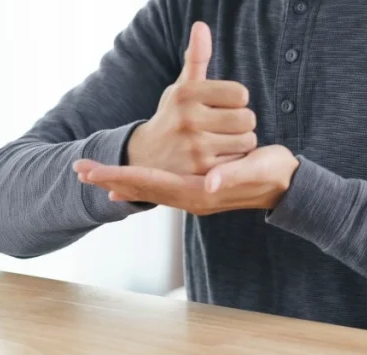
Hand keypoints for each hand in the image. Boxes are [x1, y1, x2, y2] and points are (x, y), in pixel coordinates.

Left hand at [75, 145, 299, 214]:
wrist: (288, 186)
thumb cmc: (274, 173)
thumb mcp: (257, 169)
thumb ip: (232, 174)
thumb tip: (208, 183)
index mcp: (200, 192)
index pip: (151, 183)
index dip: (121, 175)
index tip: (93, 170)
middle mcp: (191, 198)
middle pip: (142, 188)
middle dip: (110, 178)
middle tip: (78, 169)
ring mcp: (193, 197)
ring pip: (147, 190)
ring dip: (120, 182)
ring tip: (94, 176)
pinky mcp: (197, 191)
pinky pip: (159, 191)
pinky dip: (137, 187)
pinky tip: (124, 188)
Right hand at [126, 21, 256, 174]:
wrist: (145, 158)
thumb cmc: (173, 116)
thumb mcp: (182, 87)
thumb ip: (196, 58)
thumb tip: (201, 25)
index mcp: (186, 93)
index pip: (240, 93)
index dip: (236, 100)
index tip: (224, 105)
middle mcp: (188, 118)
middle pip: (248, 118)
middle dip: (242, 122)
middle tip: (226, 126)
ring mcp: (195, 146)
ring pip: (247, 140)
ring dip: (241, 142)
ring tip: (223, 141)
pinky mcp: (202, 171)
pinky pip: (239, 161)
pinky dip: (234, 160)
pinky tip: (219, 158)